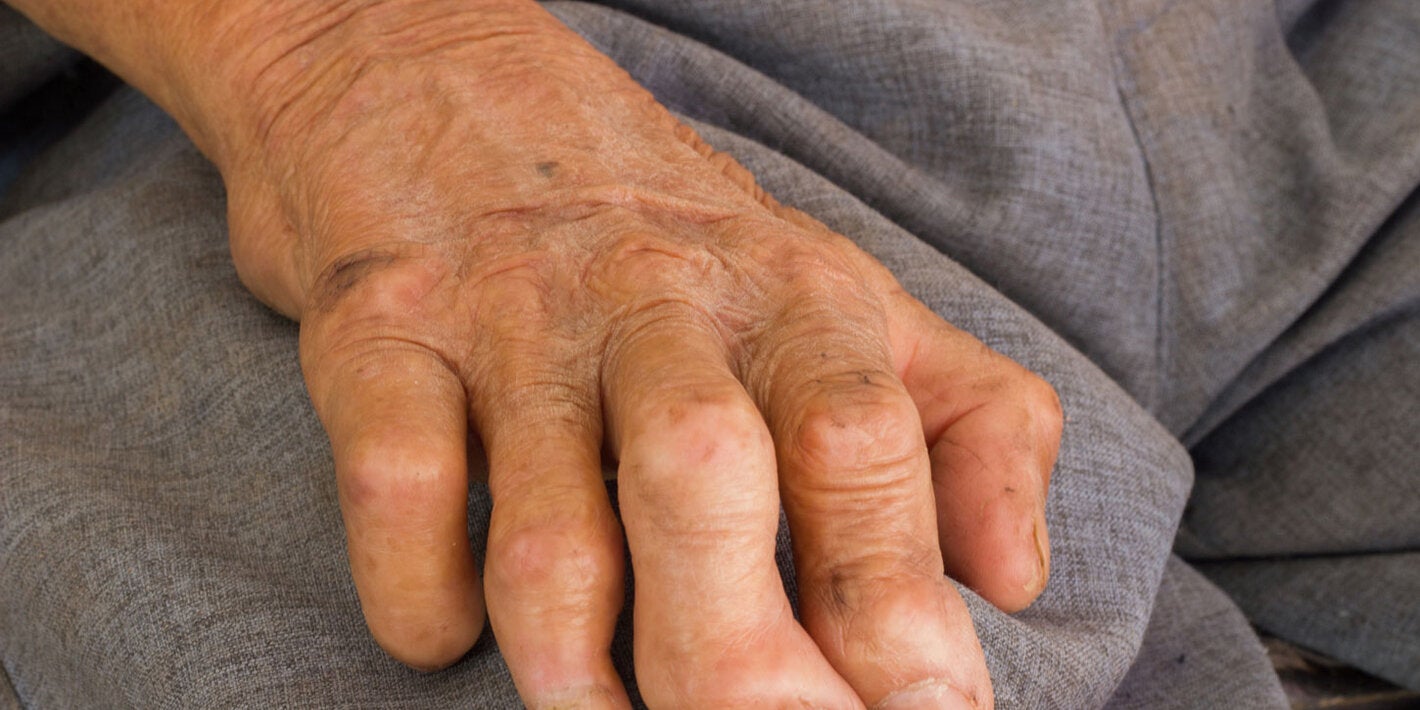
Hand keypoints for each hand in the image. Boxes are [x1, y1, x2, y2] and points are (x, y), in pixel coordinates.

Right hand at [208, 1, 1061, 706]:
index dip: (900, 604)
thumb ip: (965, 420)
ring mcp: (512, 317)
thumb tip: (1017, 577)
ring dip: (576, 674)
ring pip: (551, 536)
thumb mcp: (839, 296)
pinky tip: (451, 632)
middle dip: (741, 665)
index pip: (862, 447)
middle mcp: (656, 300)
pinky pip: (400, 493)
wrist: (440, 83)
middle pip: (709, 485)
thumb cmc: (666, 234)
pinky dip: (422, 604)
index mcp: (792, 297)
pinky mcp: (379, 333)